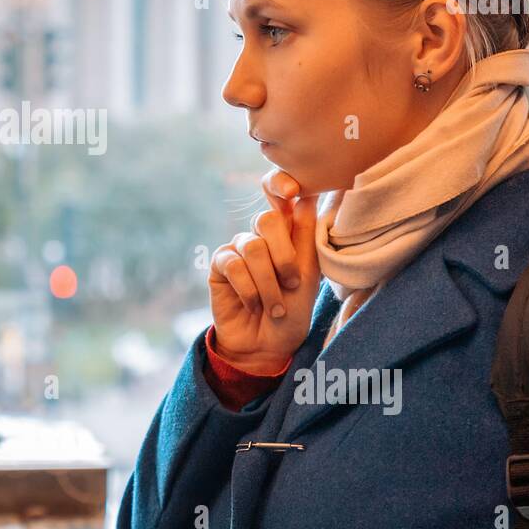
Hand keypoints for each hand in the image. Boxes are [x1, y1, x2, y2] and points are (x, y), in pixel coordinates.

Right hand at [207, 169, 320, 373]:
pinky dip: (249, 289)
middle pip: (267, 219)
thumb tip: (306, 195)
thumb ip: (304, 237)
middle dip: (284, 256)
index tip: (291, 190)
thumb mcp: (308, 276)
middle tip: (292, 283)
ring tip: (275, 308)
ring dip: (269, 283)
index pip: (279, 194)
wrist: (267, 345)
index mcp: (287, 233)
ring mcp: (239, 249)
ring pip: (253, 248)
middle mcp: (261, 236)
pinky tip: (253, 304)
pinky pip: (234, 266)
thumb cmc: (293, 312)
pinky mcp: (220, 265)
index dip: (279, 183)